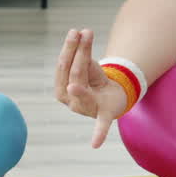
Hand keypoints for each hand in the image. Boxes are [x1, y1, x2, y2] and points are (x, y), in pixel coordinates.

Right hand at [54, 29, 129, 148]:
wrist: (112, 98)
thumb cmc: (94, 81)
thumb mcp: (88, 67)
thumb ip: (84, 56)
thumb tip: (82, 36)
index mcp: (62, 90)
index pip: (64, 67)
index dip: (69, 48)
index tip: (76, 32)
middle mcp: (70, 101)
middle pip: (73, 73)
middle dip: (78, 52)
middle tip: (84, 32)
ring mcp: (86, 109)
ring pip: (83, 85)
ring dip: (85, 61)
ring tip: (84, 49)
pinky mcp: (104, 115)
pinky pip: (100, 126)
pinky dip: (98, 134)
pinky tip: (95, 144)